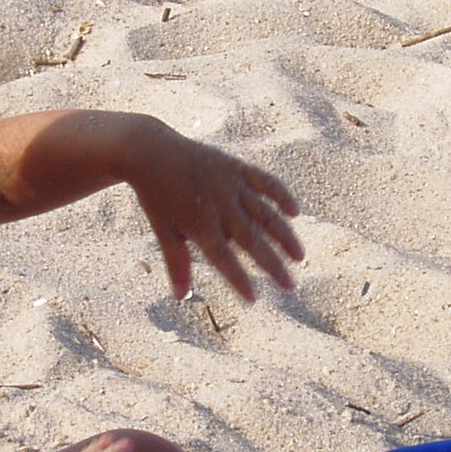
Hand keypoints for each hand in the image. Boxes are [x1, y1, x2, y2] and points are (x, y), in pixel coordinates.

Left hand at [122, 124, 303, 302]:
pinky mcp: (237, 167)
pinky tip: (295, 212)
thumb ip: (176, 263)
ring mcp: (231, 185)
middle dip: (273, 264)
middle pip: (251, 239)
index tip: (253, 300)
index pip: (224, 258)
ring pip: (265, 213)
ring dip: (284, 235)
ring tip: (299, 256)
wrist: (151, 151)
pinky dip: (281, 195)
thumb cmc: (156, 196)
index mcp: (199, 224)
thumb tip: (180, 297)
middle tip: (290, 286)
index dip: (239, 280)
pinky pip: (265, 181)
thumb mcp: (163, 230)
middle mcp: (219, 205)